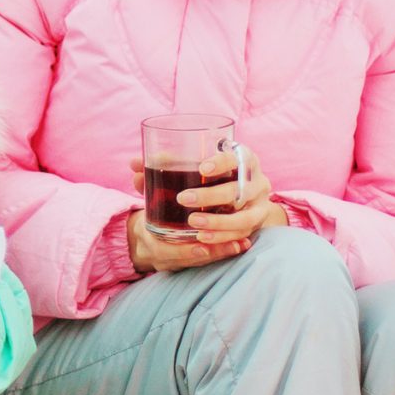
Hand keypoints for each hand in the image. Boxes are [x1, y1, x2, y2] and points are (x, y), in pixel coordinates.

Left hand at [125, 149, 286, 274]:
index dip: (222, 162)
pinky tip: (204, 239)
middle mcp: (257, 179)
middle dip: (211, 196)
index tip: (201, 168)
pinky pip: (243, 233)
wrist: (242, 197)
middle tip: (183, 199)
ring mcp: (260, 204)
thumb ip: (165, 166)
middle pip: (239, 189)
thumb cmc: (211, 177)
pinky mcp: (257, 223)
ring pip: (244, 216)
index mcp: (244, 158)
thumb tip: (134, 164)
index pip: (237, 156)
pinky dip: (223, 237)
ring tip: (193, 224)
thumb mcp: (192, 169)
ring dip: (218, 222)